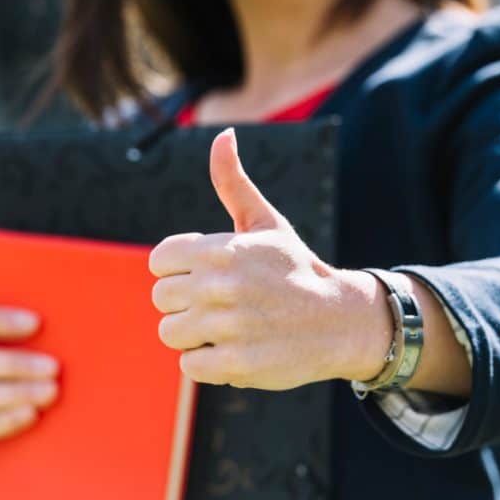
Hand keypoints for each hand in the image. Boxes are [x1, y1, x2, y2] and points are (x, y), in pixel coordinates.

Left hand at [149, 128, 390, 390]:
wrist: (340, 321)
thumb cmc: (295, 268)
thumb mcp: (266, 222)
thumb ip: (233, 182)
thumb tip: (223, 133)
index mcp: (222, 248)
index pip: (159, 260)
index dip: (179, 269)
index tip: (207, 275)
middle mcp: (222, 285)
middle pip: (162, 298)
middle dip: (186, 302)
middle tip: (221, 304)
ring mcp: (229, 326)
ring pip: (170, 332)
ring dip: (194, 334)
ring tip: (226, 327)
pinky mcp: (237, 363)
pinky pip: (189, 365)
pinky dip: (207, 362)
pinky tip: (234, 349)